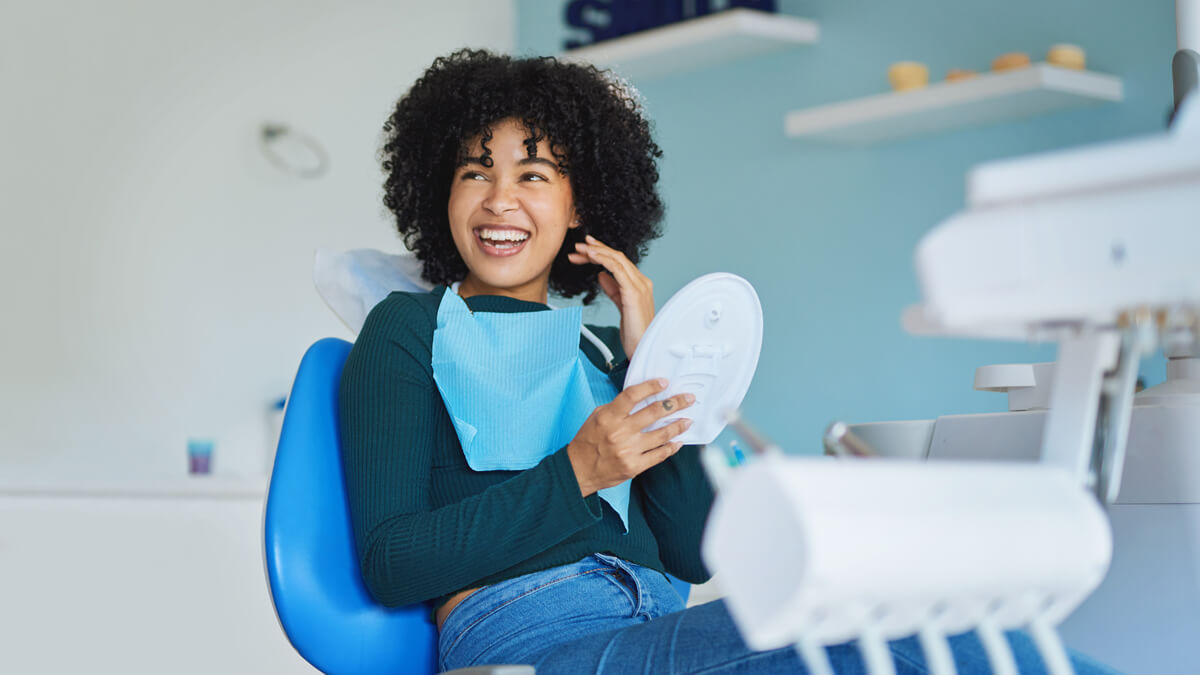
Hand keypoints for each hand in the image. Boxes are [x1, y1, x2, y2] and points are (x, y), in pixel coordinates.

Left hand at [567, 234, 654, 359]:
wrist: (643, 349)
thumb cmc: (635, 334)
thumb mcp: (621, 307)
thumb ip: (613, 290)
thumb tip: (601, 275)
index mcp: (640, 284)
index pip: (619, 262)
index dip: (602, 253)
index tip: (585, 249)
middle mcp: (642, 282)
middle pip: (617, 257)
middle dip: (596, 249)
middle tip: (578, 245)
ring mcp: (640, 286)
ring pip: (617, 259)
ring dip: (597, 251)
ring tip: (580, 249)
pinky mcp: (633, 293)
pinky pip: (617, 269)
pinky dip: (603, 259)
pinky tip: (591, 256)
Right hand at [567, 378, 695, 496]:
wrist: (579, 470)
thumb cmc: (588, 442)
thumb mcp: (597, 416)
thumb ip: (617, 407)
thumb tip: (640, 397)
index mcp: (608, 417)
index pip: (632, 396)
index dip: (650, 387)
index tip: (664, 383)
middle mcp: (620, 432)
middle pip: (653, 413)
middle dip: (674, 404)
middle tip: (687, 398)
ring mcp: (628, 450)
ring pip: (661, 434)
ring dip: (677, 426)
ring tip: (687, 420)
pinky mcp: (634, 466)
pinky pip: (658, 455)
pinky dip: (670, 447)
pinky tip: (677, 441)